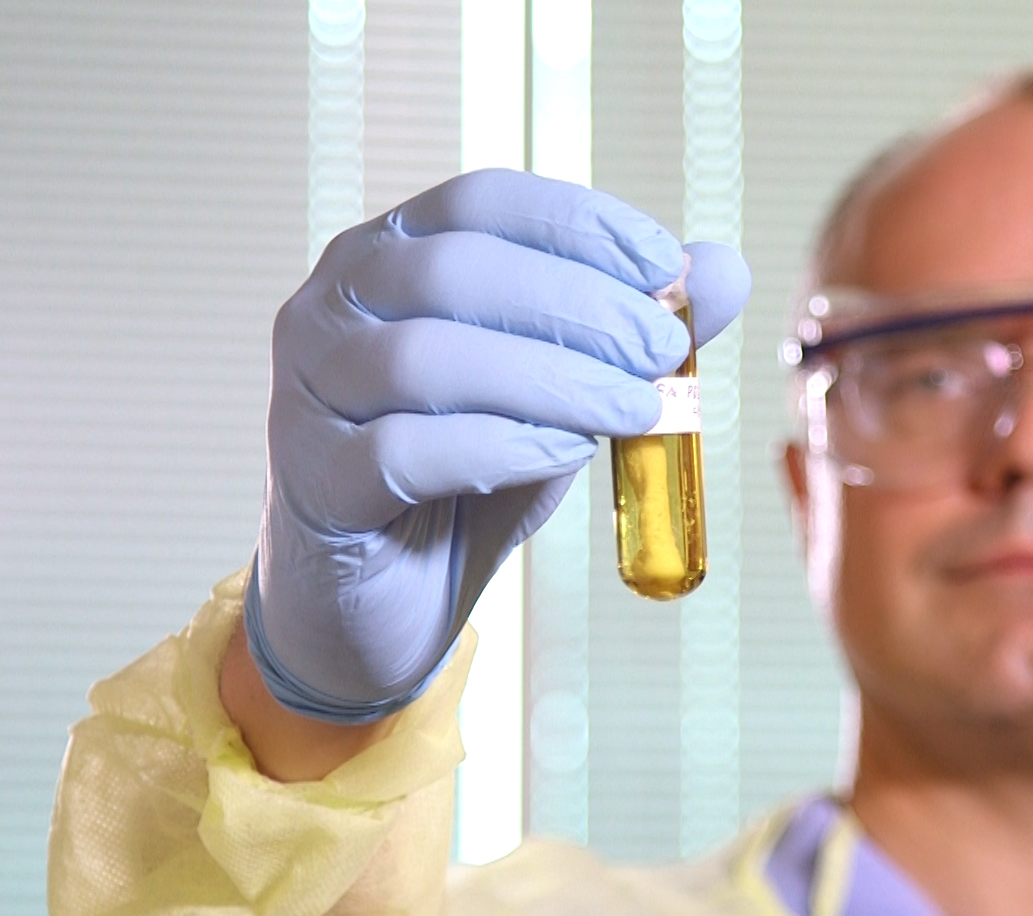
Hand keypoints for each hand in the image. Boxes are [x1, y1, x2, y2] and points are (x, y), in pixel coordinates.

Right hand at [246, 169, 749, 722]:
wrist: (386, 597)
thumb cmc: (468, 473)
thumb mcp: (562, 390)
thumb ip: (629, 330)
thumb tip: (724, 270)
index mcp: (390, 253)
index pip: (483, 201)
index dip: (580, 224)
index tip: (667, 267)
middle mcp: (332, 304)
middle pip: (455, 270)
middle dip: (578, 305)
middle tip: (663, 350)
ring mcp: (308, 390)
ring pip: (425, 358)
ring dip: (550, 379)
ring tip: (632, 410)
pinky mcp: (312, 478)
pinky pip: (402, 451)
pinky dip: (499, 446)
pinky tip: (566, 454)